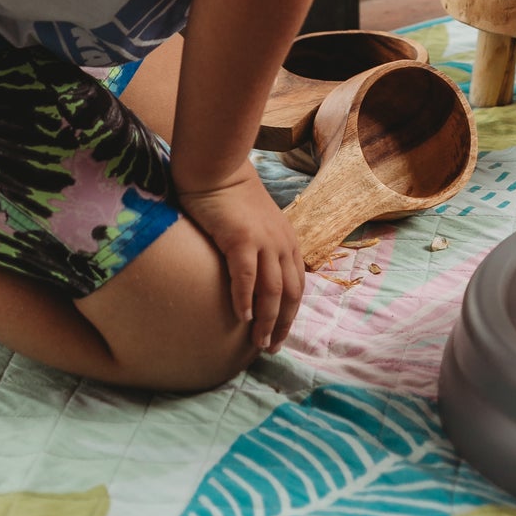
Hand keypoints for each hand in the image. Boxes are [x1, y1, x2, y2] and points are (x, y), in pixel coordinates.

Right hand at [177, 168, 304, 353]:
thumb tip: (253, 279)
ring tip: (258, 342)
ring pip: (272, 290)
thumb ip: (260, 248)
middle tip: (271, 347)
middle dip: (282, 324)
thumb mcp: (256, 224)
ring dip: (267, 320)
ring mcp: (264, 240)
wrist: (218, 168)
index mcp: (287, 241)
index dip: (290, 314)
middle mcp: (281, 243)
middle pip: (290, 293)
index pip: (297, 286)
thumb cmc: (231, 197)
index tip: (280, 335)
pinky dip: (245, 300)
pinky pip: (247, 277)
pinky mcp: (241, 238)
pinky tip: (241, 318)